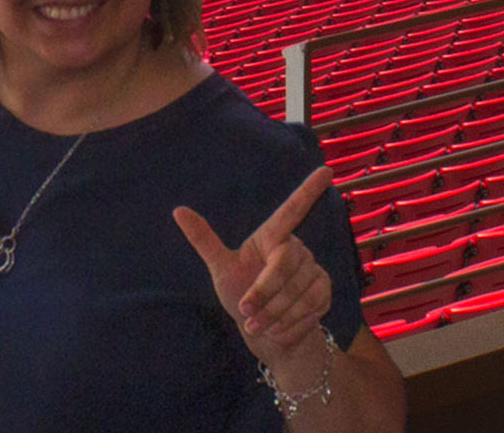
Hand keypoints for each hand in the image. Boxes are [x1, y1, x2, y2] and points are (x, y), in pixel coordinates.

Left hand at [174, 166, 333, 365]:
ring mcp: (313, 269)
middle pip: (284, 266)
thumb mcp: (220, 268)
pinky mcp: (324, 290)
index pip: (292, 210)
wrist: (264, 333)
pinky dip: (289, 323)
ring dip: (274, 313)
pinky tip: (278, 330)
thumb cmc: (240, 294)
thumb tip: (177, 210)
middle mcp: (296, 248)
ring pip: (297, 290)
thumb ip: (203, 239)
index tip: (325, 169)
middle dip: (264, 294)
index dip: (308, 191)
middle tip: (246, 313)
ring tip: (258, 324)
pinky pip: (310, 306)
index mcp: (271, 236)